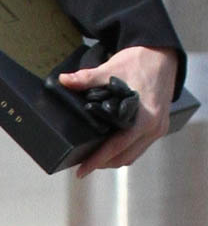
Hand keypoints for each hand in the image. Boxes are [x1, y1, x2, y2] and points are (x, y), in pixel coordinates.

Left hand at [59, 46, 178, 178]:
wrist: (161, 55)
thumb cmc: (138, 61)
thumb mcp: (111, 68)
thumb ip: (87, 78)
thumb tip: (64, 80)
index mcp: (144, 117)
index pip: (117, 146)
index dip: (98, 159)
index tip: (82, 170)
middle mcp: (154, 127)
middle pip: (126, 156)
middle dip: (104, 163)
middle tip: (83, 165)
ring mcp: (159, 128)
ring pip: (134, 154)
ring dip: (114, 158)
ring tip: (94, 159)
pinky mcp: (159, 125)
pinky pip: (140, 145)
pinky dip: (125, 149)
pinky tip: (111, 146)